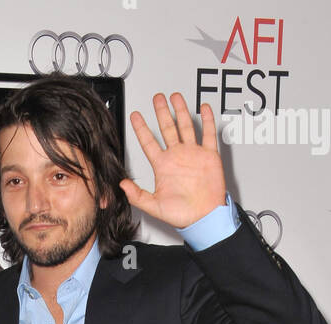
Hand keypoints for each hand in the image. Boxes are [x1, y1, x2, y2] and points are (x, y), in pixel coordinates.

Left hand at [121, 92, 225, 228]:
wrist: (204, 217)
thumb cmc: (182, 215)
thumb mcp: (154, 206)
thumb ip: (137, 195)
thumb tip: (122, 185)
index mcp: (163, 166)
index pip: (149, 142)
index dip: (141, 128)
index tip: (135, 116)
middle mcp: (177, 157)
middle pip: (167, 128)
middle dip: (161, 112)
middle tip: (157, 98)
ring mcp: (193, 154)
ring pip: (186, 126)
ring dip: (180, 111)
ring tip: (175, 97)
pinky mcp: (208, 155)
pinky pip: (208, 134)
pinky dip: (207, 120)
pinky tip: (203, 108)